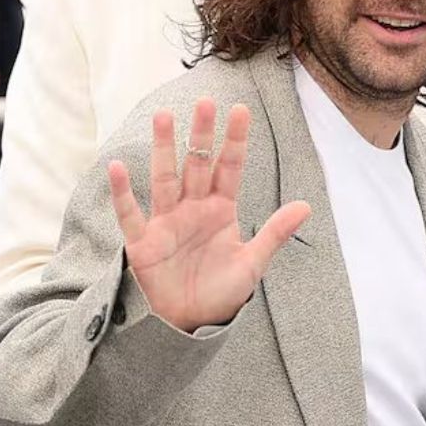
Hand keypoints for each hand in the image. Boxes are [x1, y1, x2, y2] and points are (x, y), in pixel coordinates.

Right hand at [108, 98, 310, 332]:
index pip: (229, 167)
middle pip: (197, 165)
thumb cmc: (220, 292)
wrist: (190, 324)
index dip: (234, 140)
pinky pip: (131, 214)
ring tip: (164, 117)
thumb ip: (275, 233)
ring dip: (163, 149)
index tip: (240, 110)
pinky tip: (118, 167)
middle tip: (205, 102)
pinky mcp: (143, 243)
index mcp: (221, 210)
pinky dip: (123, 193)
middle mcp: (192, 208)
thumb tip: (307, 206)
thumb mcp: (253, 263)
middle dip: (201, 135)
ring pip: (165, 178)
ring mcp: (166, 222)